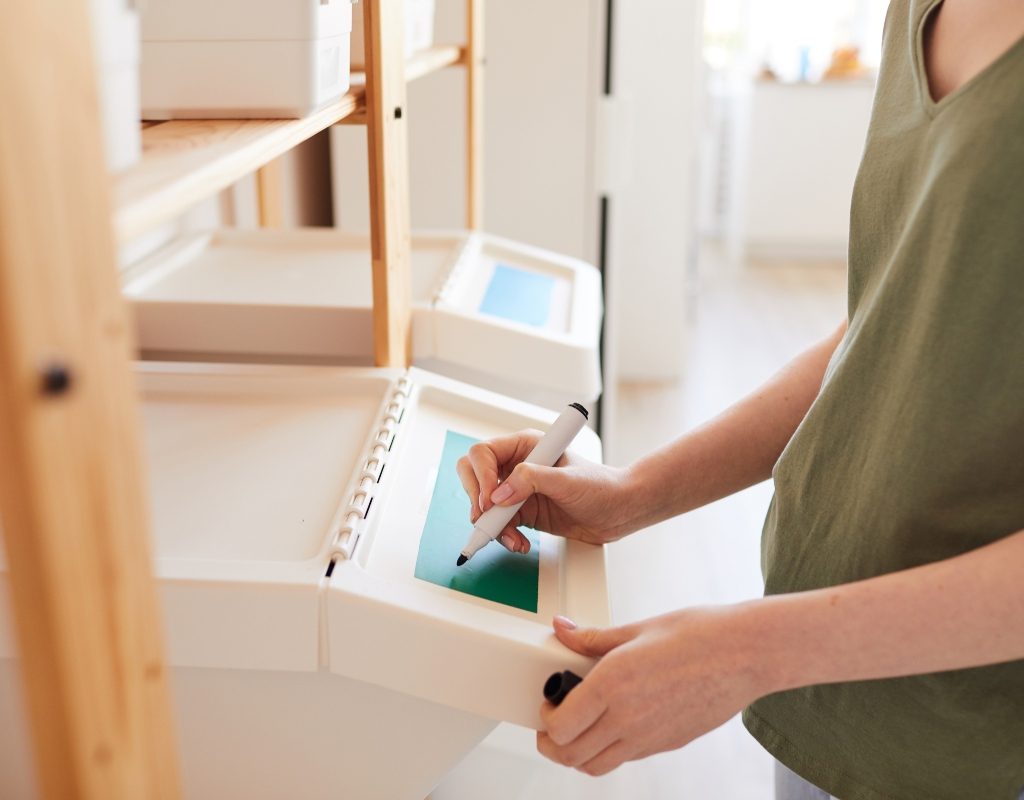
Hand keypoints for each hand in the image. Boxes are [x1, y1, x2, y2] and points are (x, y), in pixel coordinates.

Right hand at [456, 430, 636, 552]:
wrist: (620, 511)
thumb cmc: (601, 486)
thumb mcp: (567, 480)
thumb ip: (532, 481)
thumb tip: (500, 493)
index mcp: (526, 446)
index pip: (484, 453)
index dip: (481, 475)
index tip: (490, 499)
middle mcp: (517, 466)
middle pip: (474, 476)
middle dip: (477, 499)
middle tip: (486, 518)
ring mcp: (518, 490)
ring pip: (484, 505)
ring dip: (492, 525)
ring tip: (512, 539)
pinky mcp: (522, 512)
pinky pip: (499, 524)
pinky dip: (504, 536)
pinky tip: (520, 543)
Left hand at [537, 609, 768, 775]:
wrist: (746, 653)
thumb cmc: (699, 634)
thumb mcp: (638, 629)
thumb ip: (593, 638)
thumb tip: (563, 630)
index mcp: (613, 683)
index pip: (560, 725)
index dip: (545, 717)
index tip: (548, 700)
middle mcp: (627, 717)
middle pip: (570, 754)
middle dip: (552, 743)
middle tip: (550, 722)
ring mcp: (648, 737)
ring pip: (595, 766)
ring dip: (576, 754)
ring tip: (575, 730)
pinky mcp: (666, 744)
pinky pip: (624, 759)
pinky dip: (606, 751)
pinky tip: (610, 725)